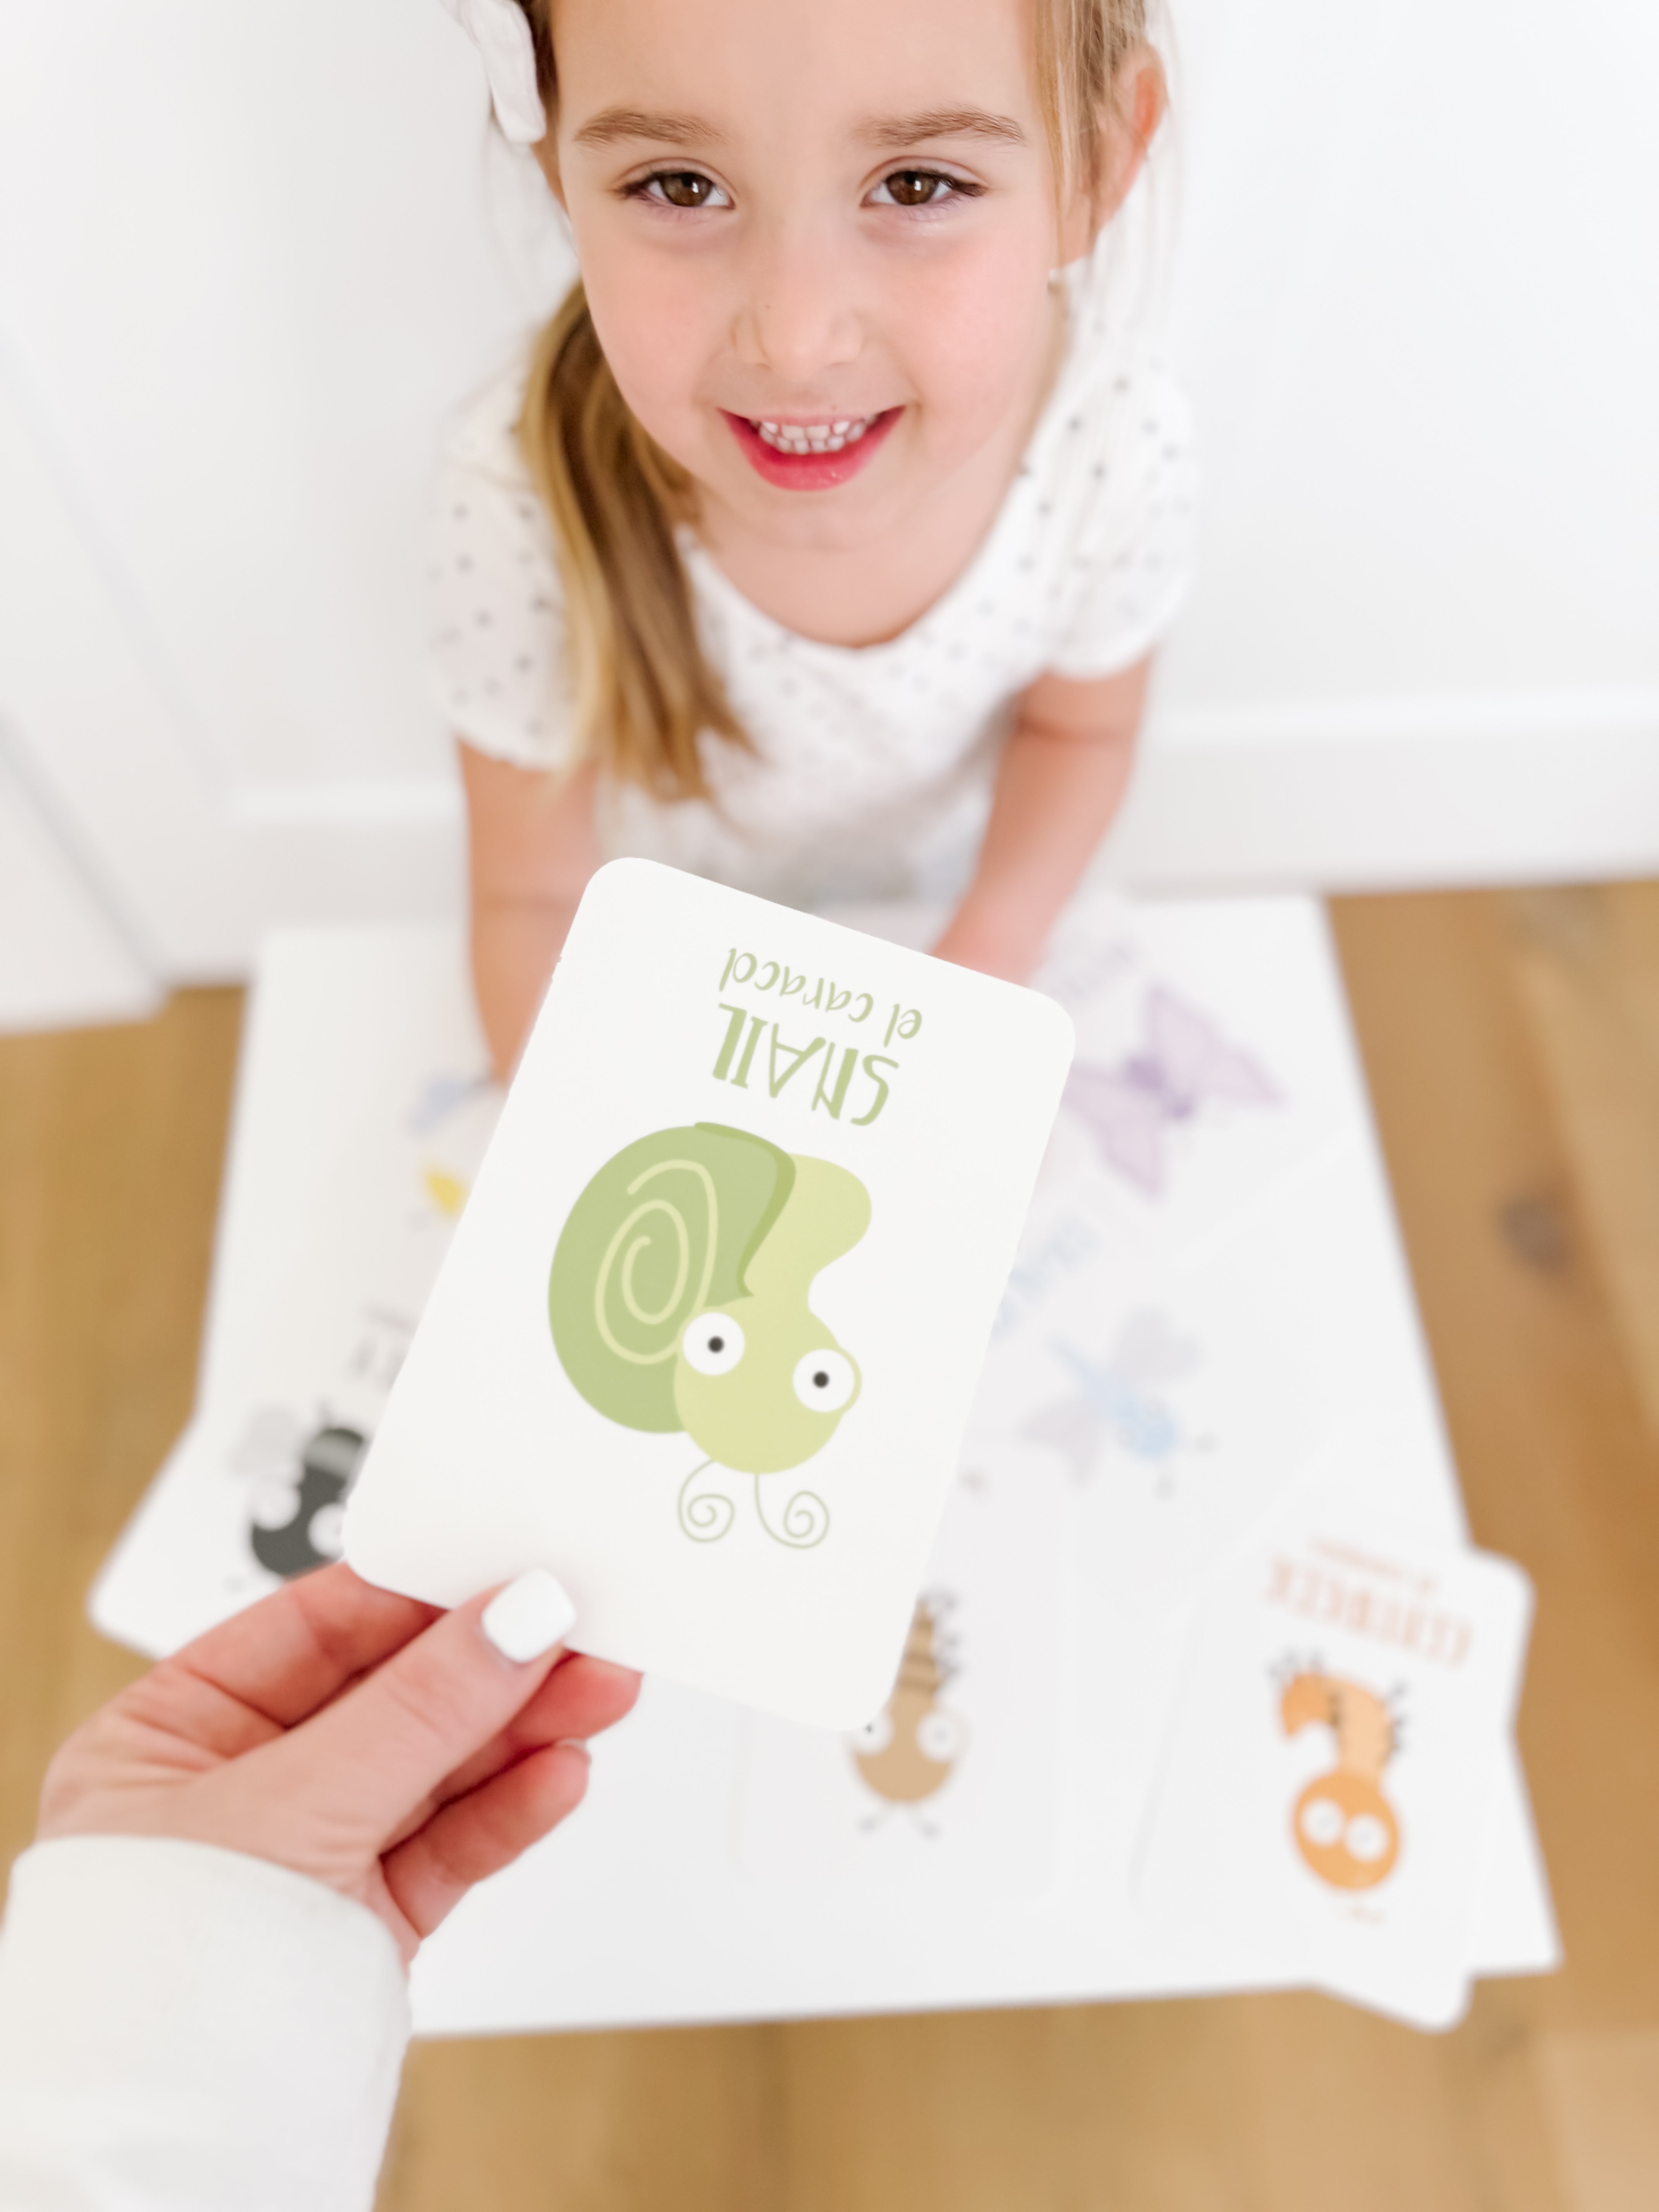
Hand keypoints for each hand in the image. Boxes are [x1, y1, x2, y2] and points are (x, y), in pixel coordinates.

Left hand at [37, 1565, 639, 1964]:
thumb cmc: (158, 1982)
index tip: (506, 1569)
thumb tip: (515, 1617)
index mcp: (168, 1735)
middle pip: (390, 1696)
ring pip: (434, 1768)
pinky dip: (510, 1808)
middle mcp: (235, 1790)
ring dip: (522, 1728)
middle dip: (491, 1663)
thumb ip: (419, 1707)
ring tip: (598, 1690)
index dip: (418, 1594)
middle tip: (577, 1627)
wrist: (169, 2152)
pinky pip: (449, 1844)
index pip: (314, 1628)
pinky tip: (560, 1771)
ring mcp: (307, 1857)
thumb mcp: (293, 1805)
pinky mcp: (364, 1922)